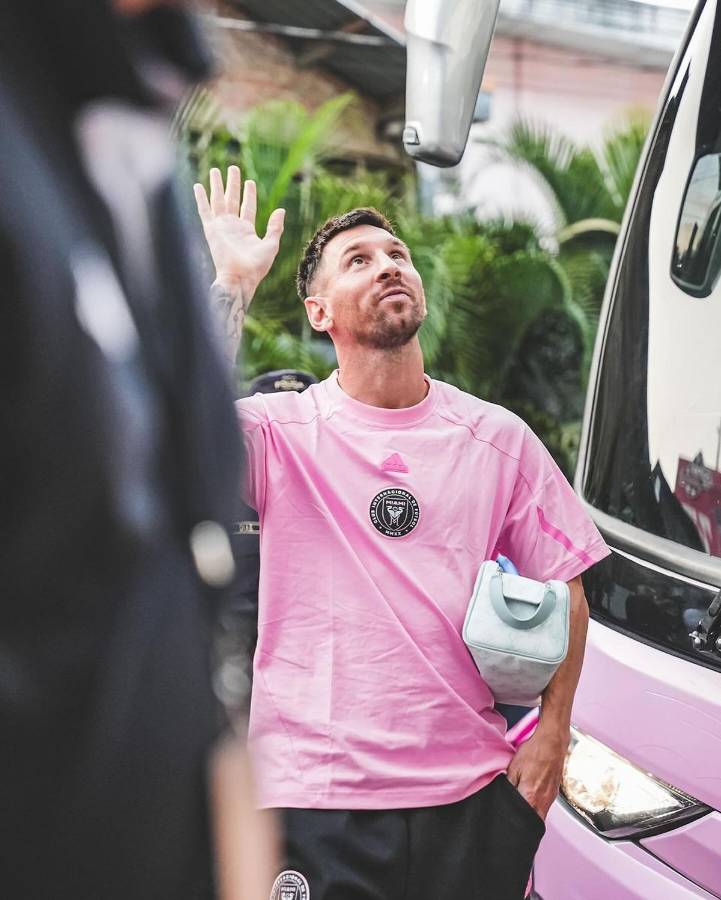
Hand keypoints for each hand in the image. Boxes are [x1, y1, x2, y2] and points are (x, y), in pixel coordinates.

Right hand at [193, 166, 284, 307]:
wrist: (240, 277)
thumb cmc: (257, 266)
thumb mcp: (271, 245)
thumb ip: (275, 227)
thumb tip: (281, 210)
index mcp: (247, 231)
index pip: (248, 207)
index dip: (249, 194)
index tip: (249, 181)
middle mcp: (233, 227)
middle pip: (232, 200)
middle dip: (232, 184)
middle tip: (232, 168)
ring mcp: (221, 227)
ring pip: (218, 201)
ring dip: (217, 185)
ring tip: (216, 170)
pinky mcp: (211, 230)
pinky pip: (204, 210)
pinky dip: (201, 198)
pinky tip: (198, 186)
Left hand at [506, 725, 568, 819]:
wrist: (552, 742)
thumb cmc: (534, 752)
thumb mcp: (513, 768)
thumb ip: (508, 786)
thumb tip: (503, 798)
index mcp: (531, 797)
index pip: (523, 820)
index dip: (515, 823)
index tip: (509, 824)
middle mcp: (544, 801)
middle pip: (534, 822)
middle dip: (525, 823)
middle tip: (515, 820)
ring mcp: (551, 797)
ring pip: (541, 814)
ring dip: (532, 815)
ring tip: (522, 809)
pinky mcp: (555, 791)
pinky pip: (546, 806)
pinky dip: (538, 806)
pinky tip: (532, 797)